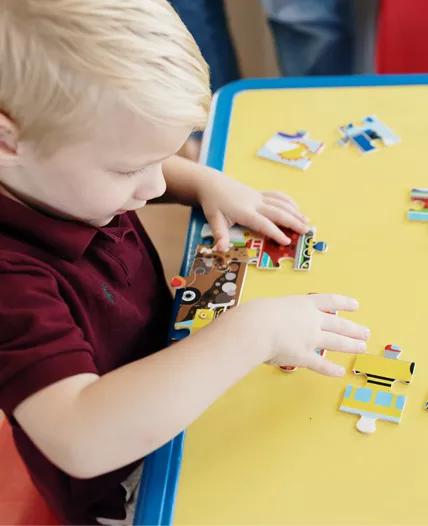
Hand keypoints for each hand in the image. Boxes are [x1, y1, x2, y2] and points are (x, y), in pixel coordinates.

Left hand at [197, 170, 308, 250]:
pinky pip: (277, 196)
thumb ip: (220, 235)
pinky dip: (288, 201)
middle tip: (306, 231)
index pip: (263, 223)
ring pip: (280, 203)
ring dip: (294, 212)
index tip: (287, 241)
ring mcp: (258, 196)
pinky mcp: (259, 193)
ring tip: (306, 221)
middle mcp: (255, 203)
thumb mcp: (214, 220)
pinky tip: (296, 208)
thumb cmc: (213, 203)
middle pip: (278, 212)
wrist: (212, 183)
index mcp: (244, 211)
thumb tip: (221, 249)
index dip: (276, 232)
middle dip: (293, 222)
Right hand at [238, 294, 369, 376]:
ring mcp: (310, 338)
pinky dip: (331, 369)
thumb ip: (277, 316)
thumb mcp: (270, 307)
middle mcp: (311, 320)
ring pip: (336, 342)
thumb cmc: (257, 313)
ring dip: (350, 345)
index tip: (356, 305)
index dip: (343, 302)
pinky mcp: (304, 356)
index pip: (328, 301)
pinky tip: (340, 372)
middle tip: (366, 332)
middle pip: (337, 324)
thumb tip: (273, 326)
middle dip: (353, 328)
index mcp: (302, 304)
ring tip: (363, 347)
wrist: (257, 327)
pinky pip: (320, 364)